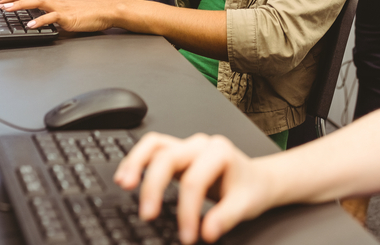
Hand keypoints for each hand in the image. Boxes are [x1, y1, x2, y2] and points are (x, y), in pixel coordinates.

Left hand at [0, 0, 111, 31]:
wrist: (104, 10)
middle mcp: (54, 0)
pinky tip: (30, 25)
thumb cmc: (87, 10)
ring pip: (37, 2)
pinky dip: (40, 21)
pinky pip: (51, 18)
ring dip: (20, 5)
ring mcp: (60, 8)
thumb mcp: (66, 3)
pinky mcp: (67, 17)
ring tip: (6, 9)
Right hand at [114, 132, 271, 244]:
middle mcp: (200, 144)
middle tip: (147, 215)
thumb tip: (207, 232)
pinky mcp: (177, 152)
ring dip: (136, 163)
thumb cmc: (249, 188)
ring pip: (154, 144)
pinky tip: (126, 175)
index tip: (186, 236)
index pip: (194, 181)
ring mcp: (186, 146)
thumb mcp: (245, 205)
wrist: (255, 178)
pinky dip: (136, 160)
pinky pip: (152, 149)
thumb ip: (226, 218)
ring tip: (124, 184)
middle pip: (167, 158)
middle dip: (153, 186)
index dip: (187, 211)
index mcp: (219, 152)